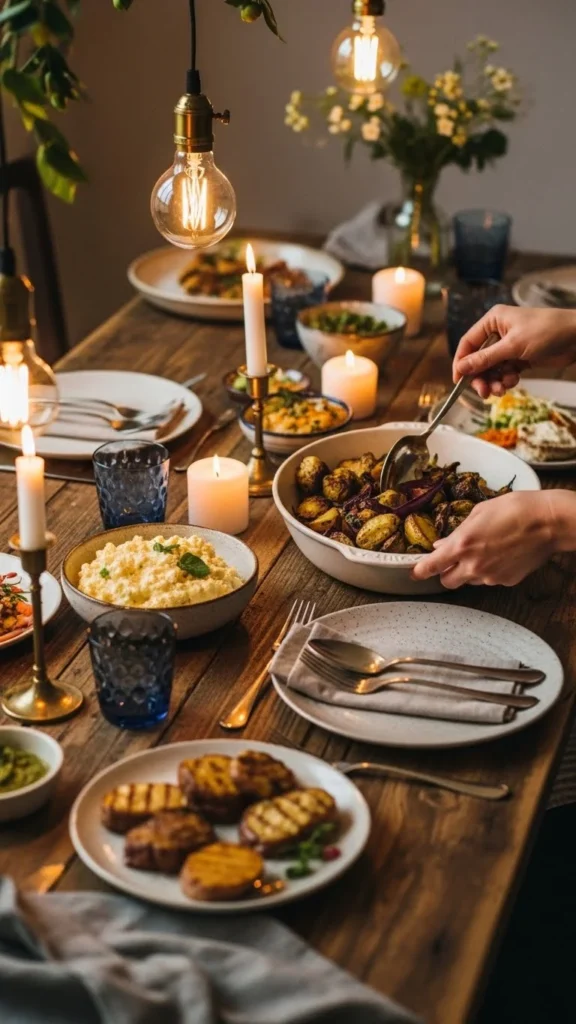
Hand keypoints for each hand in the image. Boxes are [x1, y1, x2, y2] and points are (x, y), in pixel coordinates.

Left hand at [411, 491, 556, 588]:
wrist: (548, 522)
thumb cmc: (515, 509)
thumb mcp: (479, 513)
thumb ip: (457, 532)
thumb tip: (443, 543)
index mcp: (462, 545)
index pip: (432, 566)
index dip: (420, 571)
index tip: (414, 572)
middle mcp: (473, 566)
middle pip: (448, 582)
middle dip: (446, 572)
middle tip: (453, 559)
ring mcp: (491, 576)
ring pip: (470, 581)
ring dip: (469, 571)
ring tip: (485, 550)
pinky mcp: (507, 581)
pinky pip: (490, 579)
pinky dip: (490, 570)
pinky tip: (502, 554)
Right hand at [453, 306, 575, 398]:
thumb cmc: (547, 331)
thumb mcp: (512, 346)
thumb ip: (485, 359)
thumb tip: (461, 368)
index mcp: (493, 321)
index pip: (468, 343)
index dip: (461, 362)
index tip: (458, 381)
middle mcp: (498, 332)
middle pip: (479, 360)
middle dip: (481, 377)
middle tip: (484, 392)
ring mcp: (509, 346)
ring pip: (492, 369)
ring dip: (494, 381)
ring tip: (501, 390)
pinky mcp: (520, 358)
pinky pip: (505, 372)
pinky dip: (507, 379)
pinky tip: (514, 381)